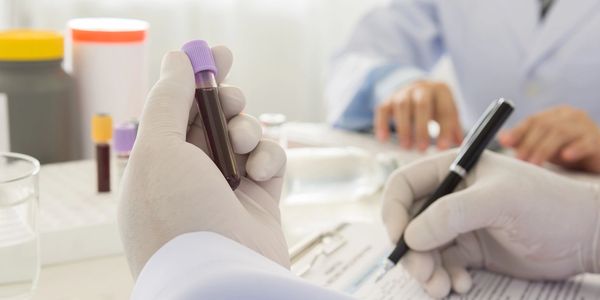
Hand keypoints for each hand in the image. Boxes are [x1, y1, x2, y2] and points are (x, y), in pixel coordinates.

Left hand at [118, 48, 288, 276]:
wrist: (222, 279)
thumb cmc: (178, 218)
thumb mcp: (159, 150)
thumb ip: (168, 101)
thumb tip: (176, 60)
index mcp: (157, 165)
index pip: (175, 110)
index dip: (195, 78)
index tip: (218, 53)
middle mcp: (190, 177)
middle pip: (212, 120)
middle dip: (225, 101)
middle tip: (231, 98)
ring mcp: (227, 190)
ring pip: (244, 137)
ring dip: (246, 129)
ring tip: (242, 141)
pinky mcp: (261, 202)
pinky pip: (270, 161)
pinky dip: (269, 156)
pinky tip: (261, 170)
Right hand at [374, 80, 462, 150]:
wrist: (417, 88)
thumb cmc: (435, 105)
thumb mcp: (447, 112)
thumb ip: (454, 128)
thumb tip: (462, 148)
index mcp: (441, 90)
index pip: (445, 110)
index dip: (445, 130)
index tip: (442, 148)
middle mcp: (422, 88)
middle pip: (422, 105)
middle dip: (422, 128)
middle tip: (422, 148)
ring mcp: (403, 92)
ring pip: (402, 107)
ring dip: (404, 128)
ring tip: (406, 147)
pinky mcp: (388, 99)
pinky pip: (383, 110)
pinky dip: (382, 124)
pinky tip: (383, 139)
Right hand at [382, 151, 599, 297]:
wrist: (586, 237)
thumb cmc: (548, 206)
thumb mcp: (498, 202)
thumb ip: (451, 214)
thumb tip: (410, 236)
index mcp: (453, 170)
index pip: (405, 185)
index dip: (393, 210)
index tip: (398, 238)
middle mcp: (451, 196)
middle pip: (409, 222)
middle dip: (411, 250)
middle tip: (423, 273)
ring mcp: (460, 225)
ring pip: (423, 248)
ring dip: (426, 270)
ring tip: (441, 287)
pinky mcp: (471, 250)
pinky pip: (443, 265)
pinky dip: (445, 278)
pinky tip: (462, 285)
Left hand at [499, 106, 599, 172]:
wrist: (598, 158)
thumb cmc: (570, 151)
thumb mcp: (545, 146)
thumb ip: (525, 141)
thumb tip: (501, 137)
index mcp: (556, 114)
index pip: (533, 120)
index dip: (518, 131)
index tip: (505, 143)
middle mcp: (571, 116)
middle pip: (545, 126)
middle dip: (529, 143)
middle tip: (519, 159)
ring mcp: (586, 126)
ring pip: (562, 133)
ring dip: (544, 149)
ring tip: (534, 163)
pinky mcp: (598, 141)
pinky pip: (586, 143)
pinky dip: (575, 149)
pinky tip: (565, 157)